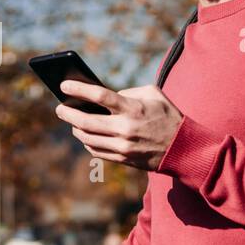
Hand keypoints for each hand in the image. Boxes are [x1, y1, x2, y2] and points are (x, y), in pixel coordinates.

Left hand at [55, 81, 183, 170]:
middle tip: (59, 108)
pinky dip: (87, 142)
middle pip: (86, 121)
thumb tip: (102, 97)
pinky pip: (97, 151)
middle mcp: (125, 129)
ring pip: (88, 138)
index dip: (78, 89)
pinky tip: (85, 135)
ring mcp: (123, 147)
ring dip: (76, 129)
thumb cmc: (168, 116)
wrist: (185, 148)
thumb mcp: (153, 94)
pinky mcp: (123, 159)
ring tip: (71, 121)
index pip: (99, 96)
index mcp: (133, 109)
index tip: (63, 85)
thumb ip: (128, 92)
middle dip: (68, 113)